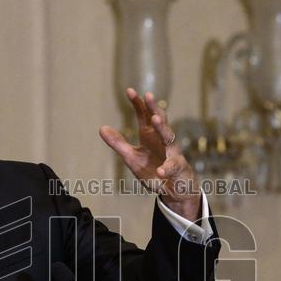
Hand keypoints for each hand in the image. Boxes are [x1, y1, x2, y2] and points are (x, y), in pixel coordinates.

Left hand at [99, 88, 201, 221]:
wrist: (174, 189)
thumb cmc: (153, 170)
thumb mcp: (132, 157)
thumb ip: (119, 143)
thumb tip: (101, 128)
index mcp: (150, 135)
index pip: (144, 115)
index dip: (138, 103)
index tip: (129, 91)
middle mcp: (163, 140)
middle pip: (159, 120)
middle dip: (153, 108)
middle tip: (148, 95)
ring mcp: (173, 153)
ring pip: (169, 137)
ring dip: (162, 128)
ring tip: (154, 119)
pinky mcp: (179, 168)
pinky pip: (173, 166)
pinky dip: (166, 168)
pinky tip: (160, 171)